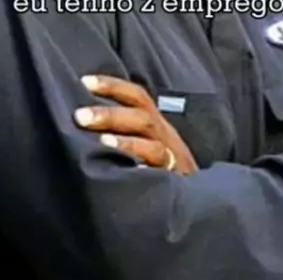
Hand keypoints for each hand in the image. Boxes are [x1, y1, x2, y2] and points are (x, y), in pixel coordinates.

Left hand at [74, 75, 198, 174]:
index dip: (112, 85)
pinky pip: (154, 155)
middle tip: (79, 114)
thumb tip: (90, 123)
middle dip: (108, 110)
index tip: (85, 80)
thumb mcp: (151, 148)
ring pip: (146, 127)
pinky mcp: (173, 170)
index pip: (136, 96)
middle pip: (139, 111)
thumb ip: (129, 134)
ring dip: (115, 124)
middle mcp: (164, 132)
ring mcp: (171, 150)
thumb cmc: (165, 174)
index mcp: (157, 124)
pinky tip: (109, 148)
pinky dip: (131, 148)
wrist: (203, 202)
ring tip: (89, 126)